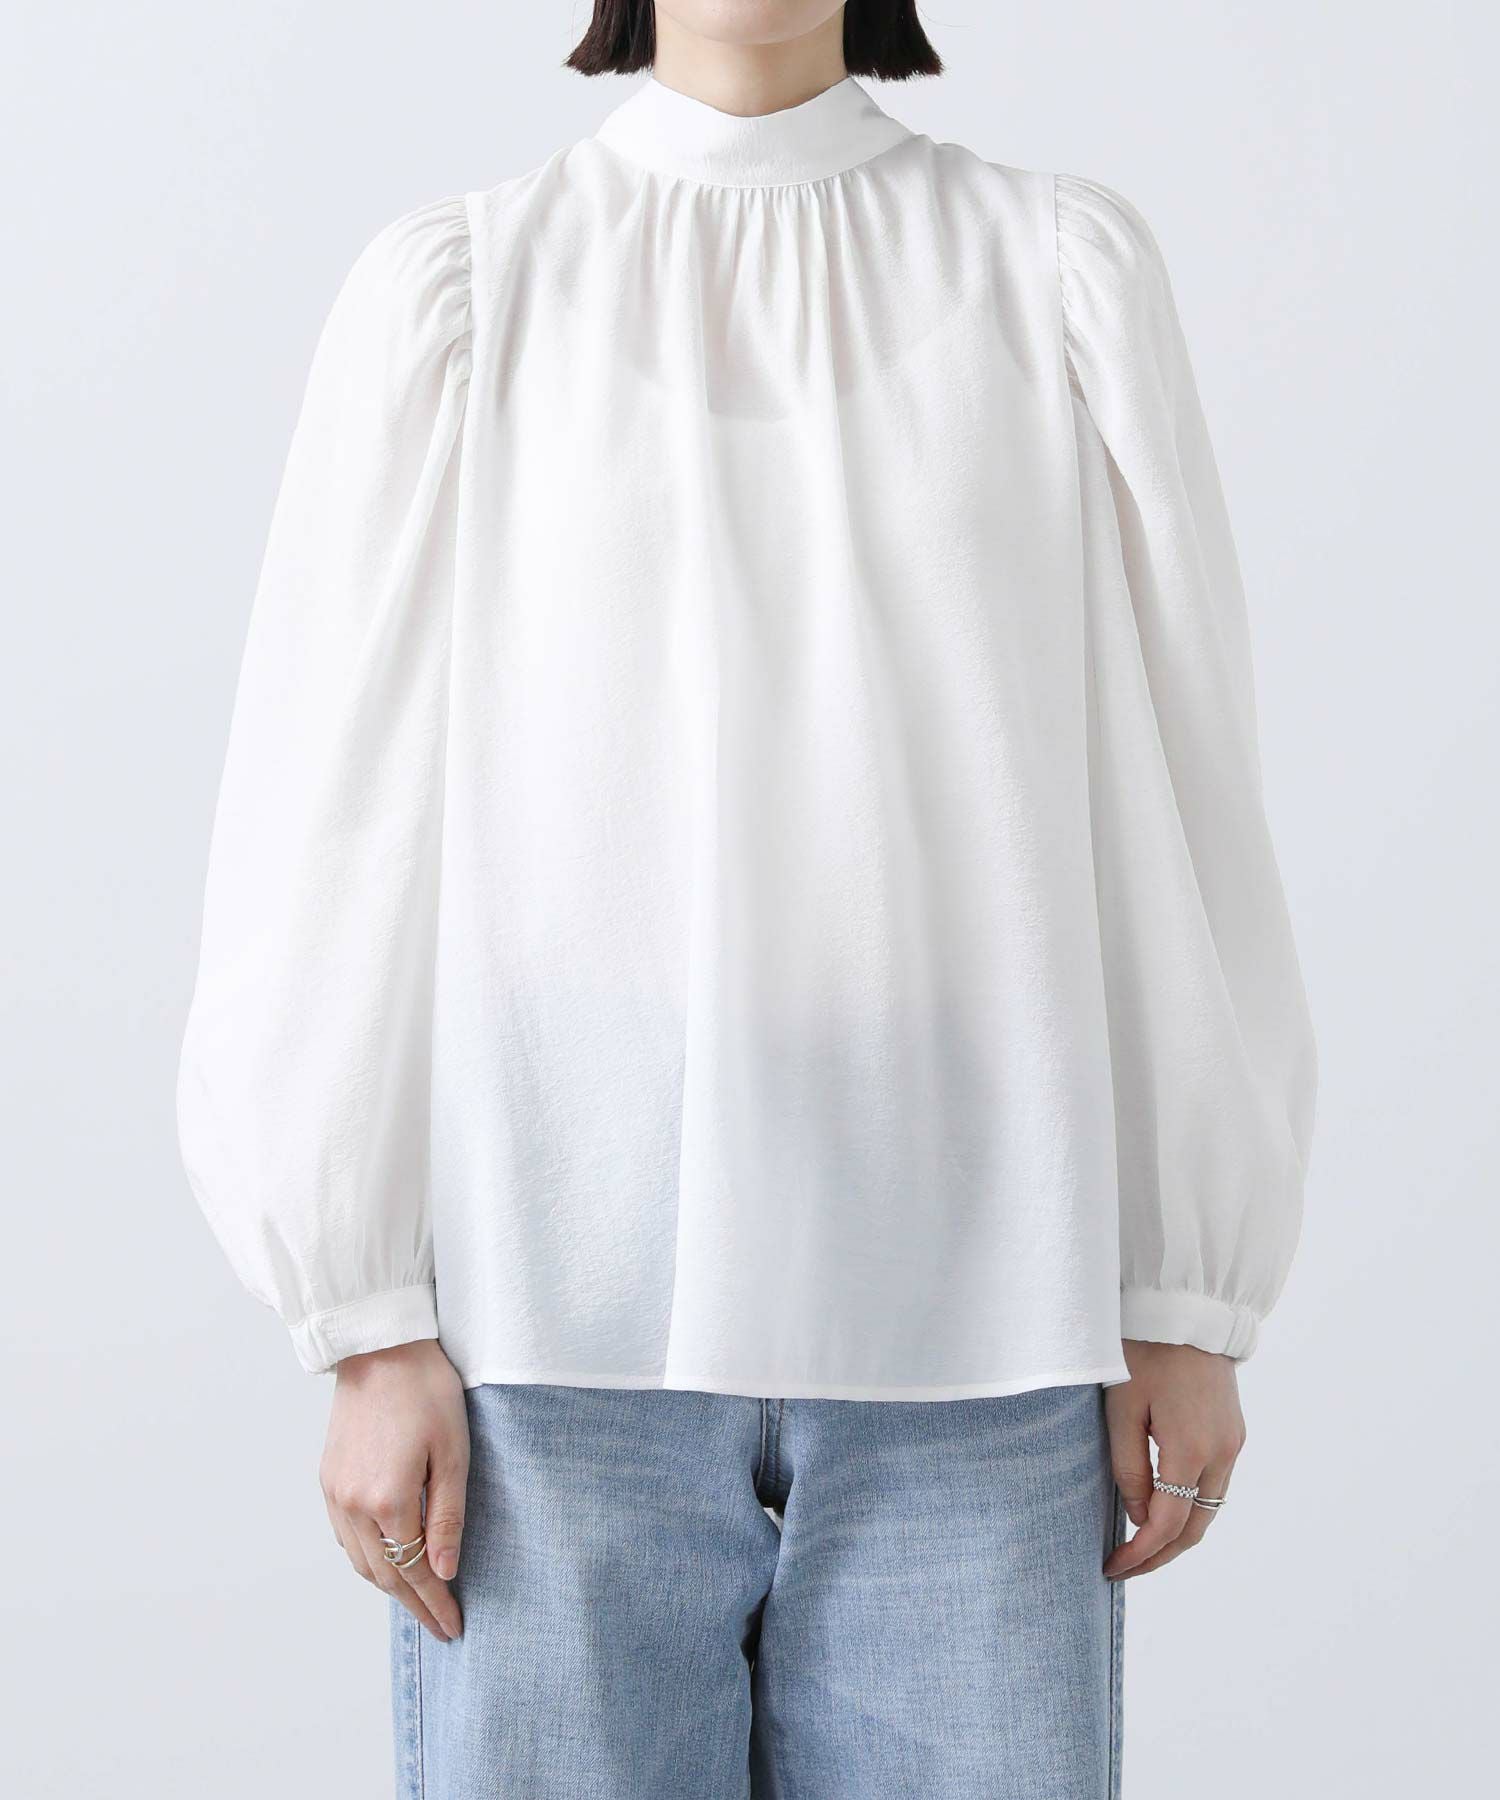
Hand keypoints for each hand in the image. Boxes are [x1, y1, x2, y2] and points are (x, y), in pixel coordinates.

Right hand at [320, 1339, 468, 1640]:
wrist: (381, 1348)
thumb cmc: (427, 1391)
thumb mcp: (454, 1452)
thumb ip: (448, 1516)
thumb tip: (444, 1571)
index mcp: (389, 1500)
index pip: (415, 1571)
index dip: (435, 1602)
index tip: (454, 1627)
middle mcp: (353, 1505)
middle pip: (384, 1575)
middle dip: (413, 1604)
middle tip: (439, 1626)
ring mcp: (335, 1493)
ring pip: (360, 1561)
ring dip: (388, 1586)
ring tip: (417, 1601)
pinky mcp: (327, 1478)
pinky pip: (344, 1537)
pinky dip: (366, 1559)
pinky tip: (385, 1562)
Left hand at [1103, 1339, 1244, 1580]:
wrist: (1186, 1310)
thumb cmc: (1145, 1352)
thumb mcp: (1122, 1408)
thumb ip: (1129, 1467)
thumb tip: (1139, 1518)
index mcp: (1192, 1449)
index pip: (1166, 1524)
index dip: (1139, 1554)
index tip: (1111, 1567)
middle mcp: (1222, 1453)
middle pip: (1195, 1528)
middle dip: (1160, 1555)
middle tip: (1124, 1567)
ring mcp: (1233, 1443)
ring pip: (1208, 1509)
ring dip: (1177, 1534)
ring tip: (1139, 1545)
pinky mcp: (1234, 1432)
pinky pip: (1213, 1484)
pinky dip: (1190, 1506)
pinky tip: (1163, 1507)